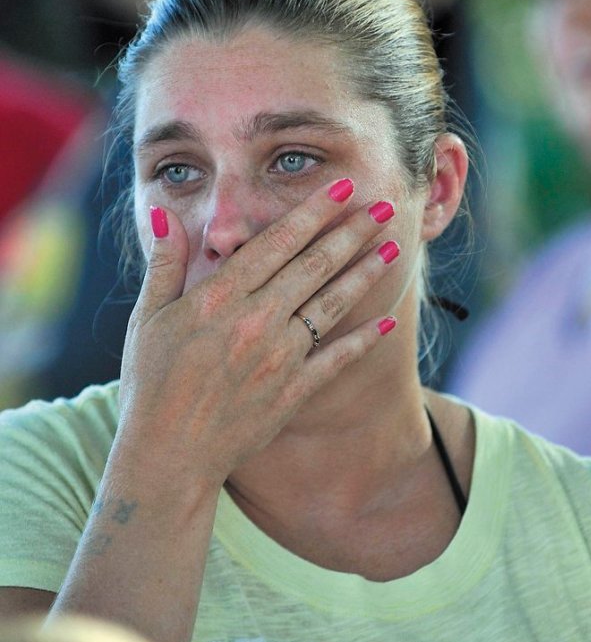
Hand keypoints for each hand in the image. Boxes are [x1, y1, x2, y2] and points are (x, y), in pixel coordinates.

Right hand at [116, 180, 398, 490]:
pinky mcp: (293, 390)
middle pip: (314, 266)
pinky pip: (336, 359)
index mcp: (219, 298)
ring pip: (331, 305)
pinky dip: (364, 339)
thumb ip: (164, 264)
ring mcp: (279, 357)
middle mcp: (256, 321)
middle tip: (383, 205)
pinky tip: (388, 320)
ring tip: (392, 248)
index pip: (276, 243)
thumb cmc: (151, 383)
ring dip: (365, 273)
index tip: (340, 188)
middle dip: (351, 232)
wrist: (167, 453)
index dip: (312, 212)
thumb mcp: (147, 317)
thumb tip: (164, 214)